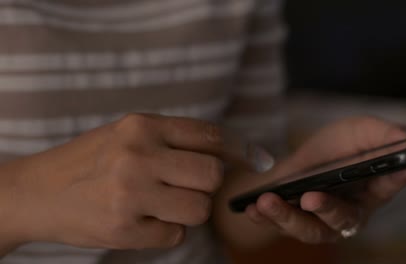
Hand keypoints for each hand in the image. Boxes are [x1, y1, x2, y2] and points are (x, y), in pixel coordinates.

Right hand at [0, 114, 248, 251]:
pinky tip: (143, 220)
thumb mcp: (128, 134)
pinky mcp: (124, 229)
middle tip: (188, 185)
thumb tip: (230, 153)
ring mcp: (130, 194)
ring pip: (200, 209)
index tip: (260, 160)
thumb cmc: (91, 160)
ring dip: (190, 210)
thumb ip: (173, 140)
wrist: (38, 191)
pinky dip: (167, 230)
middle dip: (208, 185)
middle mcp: (138, 156)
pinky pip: (177, 235)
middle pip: (212, 175)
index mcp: (141, 126)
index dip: (240, 149)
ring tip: (163, 203)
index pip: (209, 135)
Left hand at [244, 116, 405, 242]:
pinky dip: (264, 219)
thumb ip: (380, 134)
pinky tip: (251, 208)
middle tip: (310, 197)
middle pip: (343, 219)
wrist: (300, 165)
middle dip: (328, 209)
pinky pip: (278, 227)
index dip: (397, 179)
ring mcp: (320, 223)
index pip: (388, 185)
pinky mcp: (293, 225)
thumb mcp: (356, 132)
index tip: (402, 168)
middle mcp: (349, 213)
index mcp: (372, 190)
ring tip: (268, 201)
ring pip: (307, 229)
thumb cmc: (333, 150)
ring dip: (287, 217)